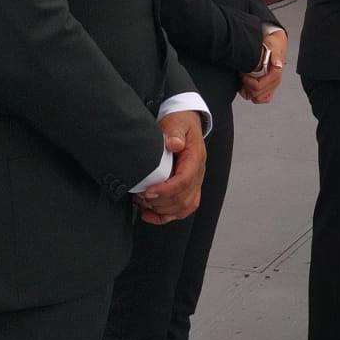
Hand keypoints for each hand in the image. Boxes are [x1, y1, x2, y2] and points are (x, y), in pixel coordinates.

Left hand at [138, 110, 205, 224]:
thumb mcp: (176, 122)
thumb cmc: (180, 123)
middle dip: (161, 202)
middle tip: (142, 196)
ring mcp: (193, 183)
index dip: (167, 190)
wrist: (185, 124)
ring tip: (144, 202)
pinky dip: (165, 217)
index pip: (185, 180)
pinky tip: (149, 214)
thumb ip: (174, 132)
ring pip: (183, 207)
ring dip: (162, 210)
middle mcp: (197, 174)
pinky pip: (181, 210)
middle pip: (183, 198)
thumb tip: (174, 144)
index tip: (149, 192)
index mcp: (195, 158)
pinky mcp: (187, 189)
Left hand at [245, 30, 287, 104]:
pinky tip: (246, 87)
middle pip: (258, 95)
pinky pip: (260, 98)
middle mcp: (274, 82)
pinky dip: (251, 95)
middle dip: (248, 88)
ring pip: (259, 99)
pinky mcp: (267, 87)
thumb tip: (278, 65)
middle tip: (243, 77)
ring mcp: (271, 86)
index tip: (244, 75)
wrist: (276, 43)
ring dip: (249, 93)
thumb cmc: (274, 45)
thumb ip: (276, 56)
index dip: (249, 83)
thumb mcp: (273, 46)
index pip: (260, 86)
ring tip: (244, 83)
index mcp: (276, 74)